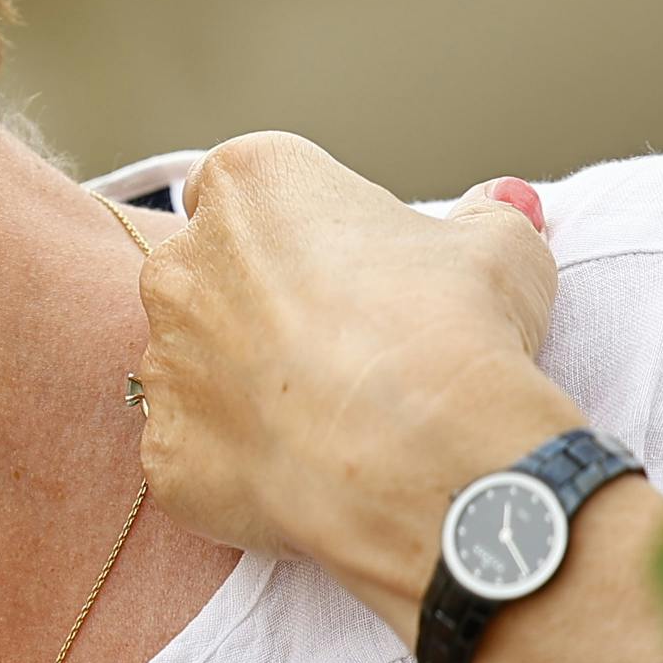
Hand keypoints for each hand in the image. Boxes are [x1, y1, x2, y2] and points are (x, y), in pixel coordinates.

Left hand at [135, 133, 575, 623]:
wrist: (426, 457)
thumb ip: (486, 217)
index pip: (240, 189)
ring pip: (192, 366)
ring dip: (239, 386)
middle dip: (254, 306)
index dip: (287, 228)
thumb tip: (500, 204)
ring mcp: (162, 361)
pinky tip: (301, 475)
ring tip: (324, 420)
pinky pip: (193, 451)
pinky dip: (234, 462)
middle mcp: (182, 265)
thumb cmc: (457, 330)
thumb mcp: (500, 250)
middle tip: (335, 348)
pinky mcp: (162, 450)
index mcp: (250, 187)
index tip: (333, 264)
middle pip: (204, 275)